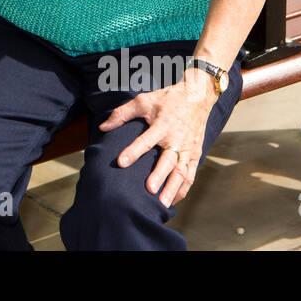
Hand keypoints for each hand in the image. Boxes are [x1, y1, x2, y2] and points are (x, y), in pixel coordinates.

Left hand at [99, 69, 217, 207]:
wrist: (197, 97)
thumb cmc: (168, 99)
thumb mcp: (144, 101)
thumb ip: (122, 113)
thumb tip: (103, 127)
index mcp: (163, 125)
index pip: (146, 140)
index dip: (133, 151)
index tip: (121, 162)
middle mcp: (176, 139)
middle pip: (168, 160)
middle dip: (159, 176)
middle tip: (149, 190)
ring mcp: (188, 148)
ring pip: (182, 172)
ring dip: (172, 188)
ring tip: (162, 203)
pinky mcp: (195, 154)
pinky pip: (191, 174)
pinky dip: (183, 189)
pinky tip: (173, 200)